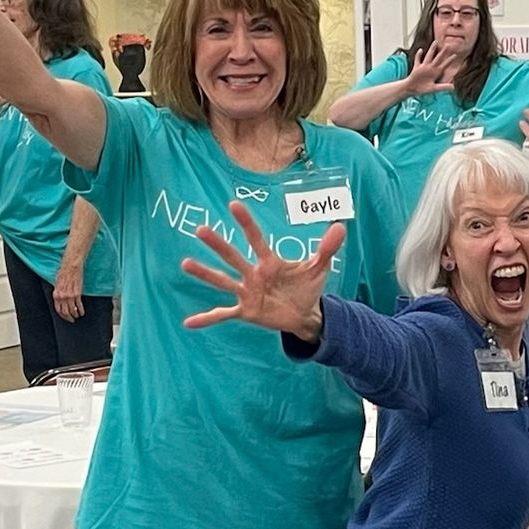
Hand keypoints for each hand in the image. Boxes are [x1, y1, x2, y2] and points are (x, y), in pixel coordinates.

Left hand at [53, 262, 84, 321]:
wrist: (71, 267)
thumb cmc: (63, 272)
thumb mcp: (57, 284)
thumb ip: (58, 293)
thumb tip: (60, 299)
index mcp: (56, 294)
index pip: (58, 309)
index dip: (62, 315)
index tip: (66, 317)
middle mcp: (62, 297)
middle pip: (65, 312)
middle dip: (69, 317)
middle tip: (72, 319)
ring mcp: (70, 296)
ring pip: (72, 310)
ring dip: (75, 315)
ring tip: (77, 316)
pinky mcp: (77, 294)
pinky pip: (79, 305)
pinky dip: (81, 310)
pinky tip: (82, 312)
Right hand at [182, 200, 342, 338]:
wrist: (303, 314)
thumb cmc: (306, 286)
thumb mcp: (319, 268)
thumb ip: (327, 248)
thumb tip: (342, 226)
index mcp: (269, 261)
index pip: (256, 239)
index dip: (247, 223)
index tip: (234, 205)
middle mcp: (253, 274)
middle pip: (234, 257)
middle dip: (218, 245)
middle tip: (201, 229)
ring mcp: (247, 292)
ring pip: (223, 281)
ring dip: (205, 274)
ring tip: (186, 264)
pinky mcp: (246, 311)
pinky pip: (224, 314)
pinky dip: (207, 318)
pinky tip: (189, 322)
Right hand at [405, 42, 457, 96]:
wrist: (412, 89)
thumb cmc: (423, 89)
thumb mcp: (434, 88)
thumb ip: (444, 87)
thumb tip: (453, 87)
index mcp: (435, 72)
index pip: (444, 65)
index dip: (449, 60)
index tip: (455, 55)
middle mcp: (430, 68)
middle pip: (438, 58)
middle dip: (443, 52)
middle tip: (448, 45)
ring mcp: (423, 67)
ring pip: (429, 56)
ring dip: (432, 49)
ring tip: (435, 42)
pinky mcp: (416, 68)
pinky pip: (417, 60)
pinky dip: (418, 55)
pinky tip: (421, 50)